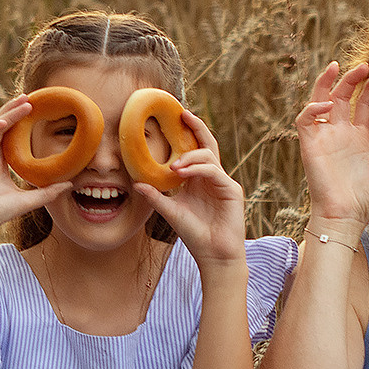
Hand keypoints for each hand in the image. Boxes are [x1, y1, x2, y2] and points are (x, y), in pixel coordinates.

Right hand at [0, 98, 72, 240]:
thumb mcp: (26, 200)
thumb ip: (47, 192)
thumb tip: (70, 185)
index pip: (10, 134)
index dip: (21, 120)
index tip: (37, 109)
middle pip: (0, 124)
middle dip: (14, 109)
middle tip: (31, 97)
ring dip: (5, 113)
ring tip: (22, 105)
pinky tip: (2, 123)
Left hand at [131, 110, 245, 267]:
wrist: (214, 255)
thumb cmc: (195, 234)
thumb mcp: (171, 212)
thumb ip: (156, 197)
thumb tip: (136, 183)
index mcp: (199, 180)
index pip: (194, 150)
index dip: (187, 133)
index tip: (175, 118)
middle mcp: (212, 177)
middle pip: (207, 144)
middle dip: (196, 127)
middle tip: (182, 114)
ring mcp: (223, 182)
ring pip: (209, 156)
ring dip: (189, 157)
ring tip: (173, 166)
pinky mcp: (232, 190)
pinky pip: (214, 171)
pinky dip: (197, 169)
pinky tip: (182, 173)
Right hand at [295, 61, 368, 226]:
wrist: (346, 217)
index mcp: (360, 137)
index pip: (364, 104)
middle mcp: (341, 133)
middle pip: (342, 96)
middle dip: (351, 78)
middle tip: (365, 65)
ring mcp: (324, 137)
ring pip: (320, 100)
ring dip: (327, 82)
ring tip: (337, 67)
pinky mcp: (310, 145)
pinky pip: (305, 119)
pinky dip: (312, 107)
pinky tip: (326, 104)